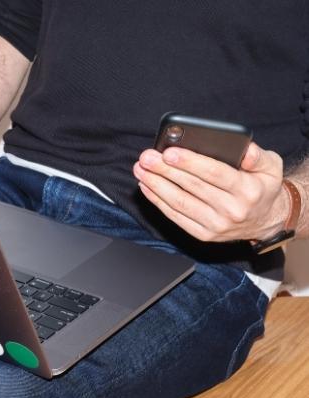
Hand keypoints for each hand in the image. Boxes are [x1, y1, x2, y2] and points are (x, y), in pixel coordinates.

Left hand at [133, 143, 289, 242]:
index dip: (189, 163)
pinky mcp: (202, 235)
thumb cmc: (262, 188)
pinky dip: (159, 202)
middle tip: (146, 158)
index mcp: (247, 190)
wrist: (265, 221)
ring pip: (179, 203)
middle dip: (165, 171)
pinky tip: (147, 187)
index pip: (213, 173)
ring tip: (141, 170)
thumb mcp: (271, 167)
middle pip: (191, 187)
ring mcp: (215, 225)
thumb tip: (245, 148)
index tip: (168, 152)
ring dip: (156, 186)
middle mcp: (230, 210)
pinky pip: (176, 217)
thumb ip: (258, 156)